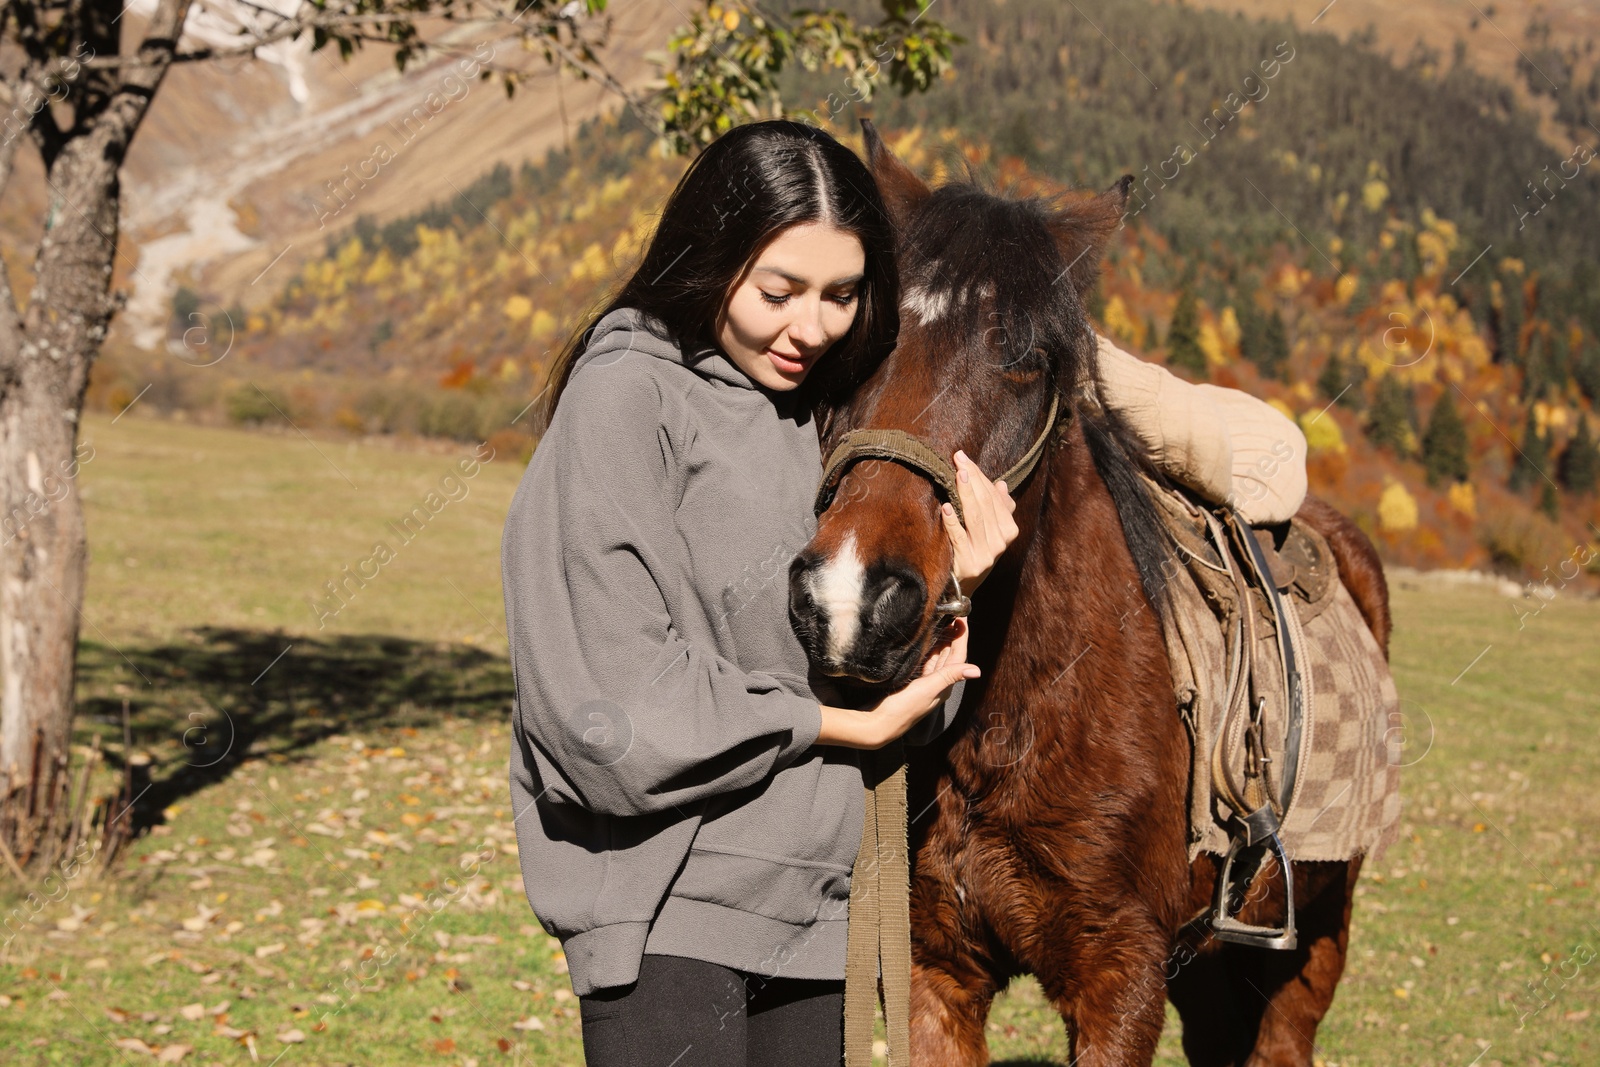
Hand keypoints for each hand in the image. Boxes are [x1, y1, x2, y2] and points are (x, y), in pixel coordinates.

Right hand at [816, 619, 977, 749]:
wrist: (877, 724)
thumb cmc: (902, 708)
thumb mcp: (927, 690)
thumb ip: (949, 677)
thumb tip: (977, 671)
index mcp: (944, 686)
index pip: (958, 657)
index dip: (961, 638)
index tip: (962, 619)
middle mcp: (937, 685)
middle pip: (950, 656)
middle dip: (953, 636)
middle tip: (953, 615)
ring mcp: (924, 684)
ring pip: (937, 658)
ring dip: (941, 641)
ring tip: (942, 623)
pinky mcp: (912, 683)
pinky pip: (925, 663)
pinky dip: (928, 651)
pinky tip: (926, 642)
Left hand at [940, 450, 1019, 592]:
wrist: (961, 586)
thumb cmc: (973, 550)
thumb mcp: (989, 531)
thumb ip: (997, 508)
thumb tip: (1001, 484)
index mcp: (1008, 530)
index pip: (994, 497)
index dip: (980, 476)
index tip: (964, 458)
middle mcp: (1000, 542)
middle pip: (985, 504)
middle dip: (972, 479)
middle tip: (958, 460)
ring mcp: (986, 554)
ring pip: (975, 518)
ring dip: (965, 494)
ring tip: (957, 476)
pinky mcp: (969, 564)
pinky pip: (959, 538)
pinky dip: (953, 522)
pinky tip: (946, 507)